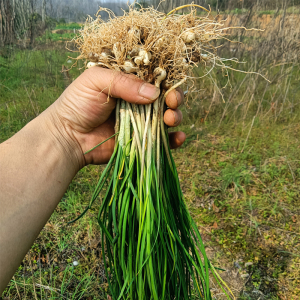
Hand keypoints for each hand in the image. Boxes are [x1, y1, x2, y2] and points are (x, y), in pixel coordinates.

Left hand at [48, 67, 185, 166]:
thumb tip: (155, 94)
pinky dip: (174, 140)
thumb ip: (125, 84)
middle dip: (174, 100)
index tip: (170, 87)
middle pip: (165, 98)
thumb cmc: (78, 103)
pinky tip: (178, 138)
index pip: (155, 78)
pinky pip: (162, 140)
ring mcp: (141, 122)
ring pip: (167, 118)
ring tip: (171, 120)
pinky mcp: (140, 141)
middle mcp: (138, 101)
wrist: (67, 136)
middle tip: (172, 104)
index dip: (166, 81)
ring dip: (176, 118)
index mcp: (129, 83)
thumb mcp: (97, 81)